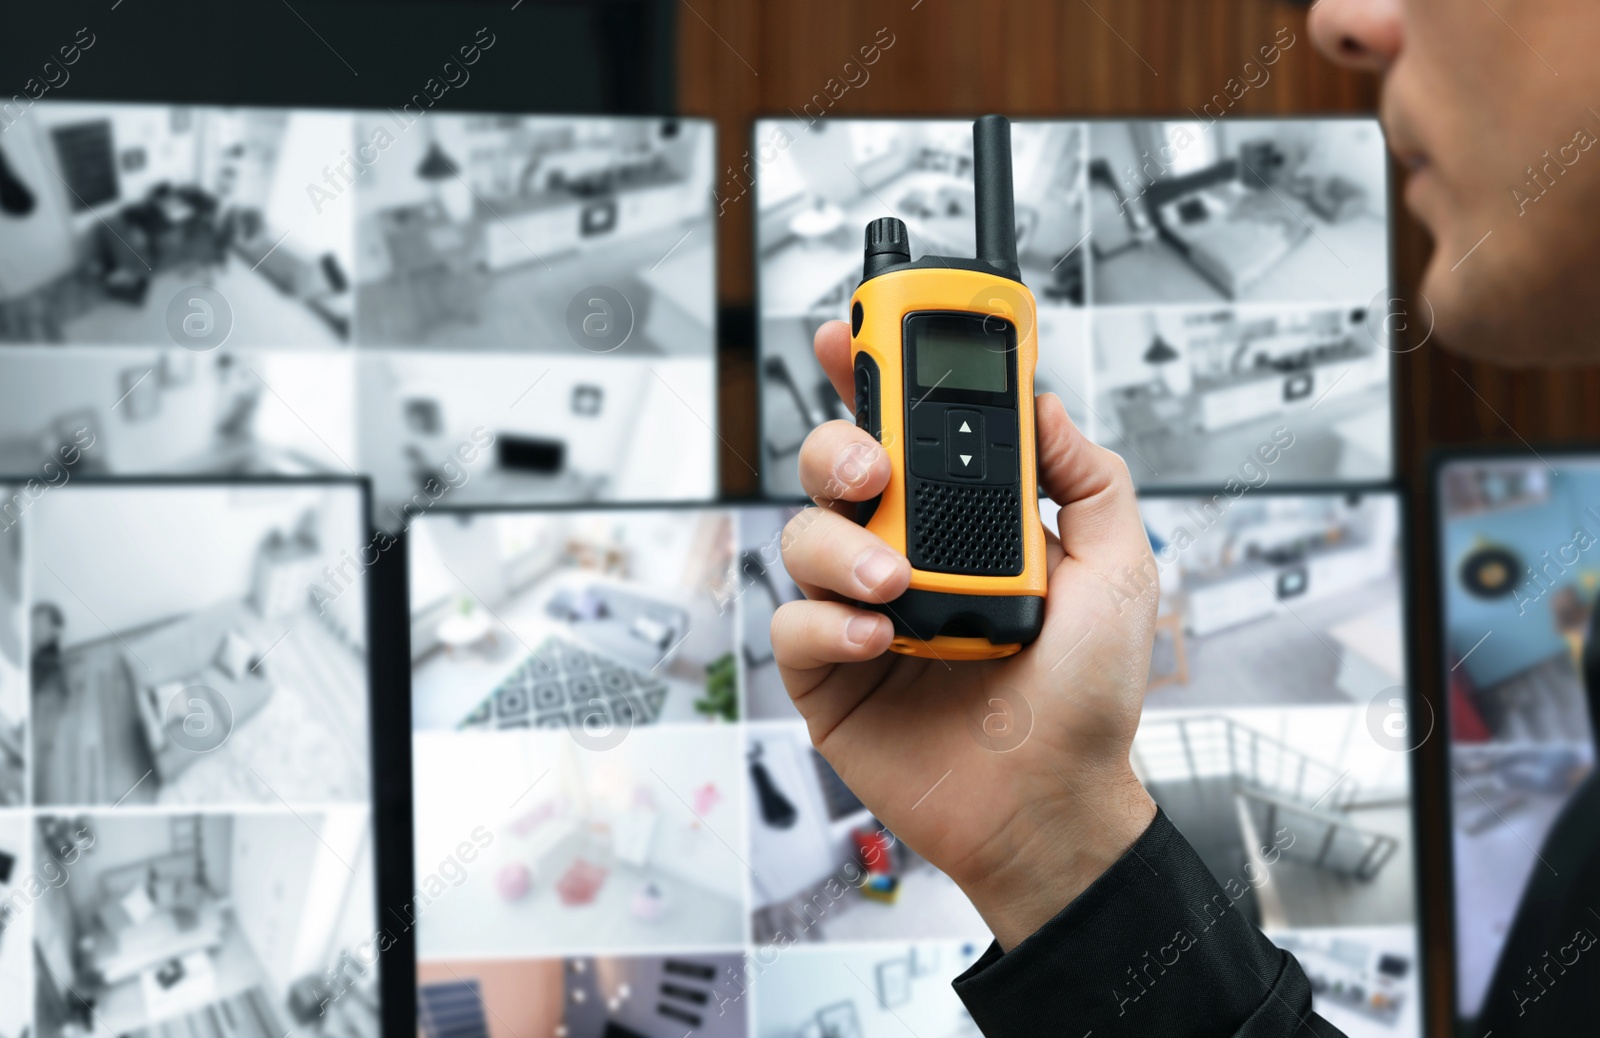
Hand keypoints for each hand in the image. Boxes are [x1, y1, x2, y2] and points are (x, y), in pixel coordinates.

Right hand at [771, 320, 1158, 950]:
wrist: (1055, 805)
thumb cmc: (1085, 699)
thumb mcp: (1118, 570)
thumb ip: (1087, 478)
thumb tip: (1044, 403)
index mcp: (962, 525)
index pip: (907, 432)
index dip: (872, 377)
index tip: (856, 334)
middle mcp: (902, 556)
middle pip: (834, 469)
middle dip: (837, 447)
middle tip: (871, 467)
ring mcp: (859, 612)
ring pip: (803, 537)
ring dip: (841, 546)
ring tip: (897, 584)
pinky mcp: (826, 675)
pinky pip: (791, 625)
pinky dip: (825, 622)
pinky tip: (877, 639)